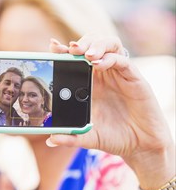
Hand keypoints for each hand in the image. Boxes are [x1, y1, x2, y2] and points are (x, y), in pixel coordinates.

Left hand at [47, 35, 174, 189]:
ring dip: (96, 44)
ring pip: (109, 45)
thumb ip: (70, 137)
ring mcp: (118, 74)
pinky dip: (110, 58)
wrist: (139, 146)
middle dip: (81, 43)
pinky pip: (122, 60)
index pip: (76, 58)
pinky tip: (99, 64)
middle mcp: (102, 75)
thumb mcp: (88, 137)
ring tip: (86, 55)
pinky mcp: (134, 78)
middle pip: (92, 45)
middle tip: (70, 49)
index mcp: (88, 83)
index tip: (53, 46)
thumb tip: (49, 140)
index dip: (65, 50)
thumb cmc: (113, 137)